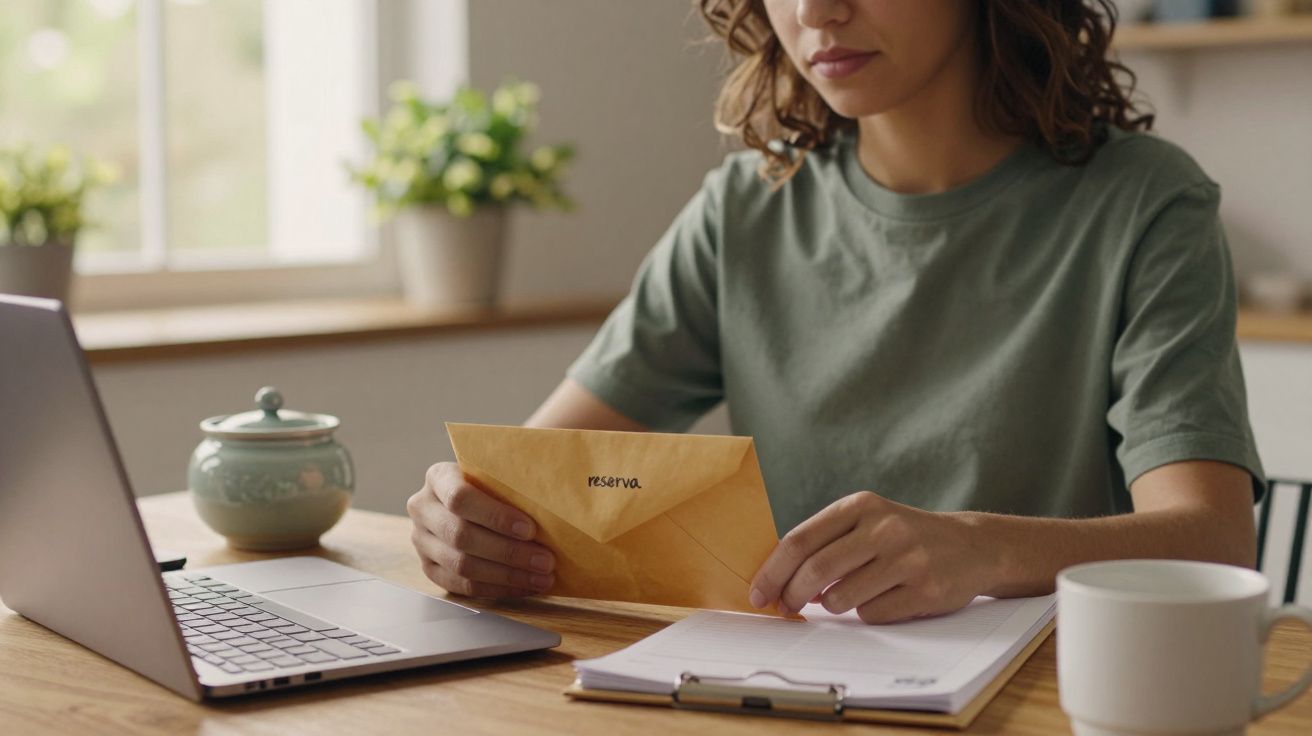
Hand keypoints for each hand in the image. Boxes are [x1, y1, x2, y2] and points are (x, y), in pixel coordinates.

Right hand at [407, 462, 555, 597]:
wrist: (473, 497)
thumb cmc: (494, 483)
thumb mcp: (500, 471)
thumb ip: (516, 478)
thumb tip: (559, 490)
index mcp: (438, 477)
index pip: (460, 498)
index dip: (496, 516)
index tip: (530, 529)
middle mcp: (423, 508)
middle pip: (461, 536)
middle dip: (508, 552)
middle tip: (545, 560)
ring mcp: (422, 541)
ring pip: (461, 565)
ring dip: (506, 575)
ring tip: (541, 578)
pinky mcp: (429, 568)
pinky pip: (461, 586)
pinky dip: (496, 589)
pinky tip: (524, 586)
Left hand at [749, 492, 991, 623]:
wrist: (971, 545)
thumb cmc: (905, 535)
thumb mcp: (866, 521)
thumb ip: (825, 542)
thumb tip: (778, 578)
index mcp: (860, 505)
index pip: (800, 540)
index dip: (772, 571)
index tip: (758, 593)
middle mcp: (883, 527)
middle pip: (814, 571)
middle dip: (791, 596)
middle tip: (786, 608)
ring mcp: (906, 558)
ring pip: (840, 599)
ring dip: (833, 606)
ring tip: (848, 595)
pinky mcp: (924, 590)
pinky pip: (871, 615)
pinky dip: (867, 613)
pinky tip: (884, 598)